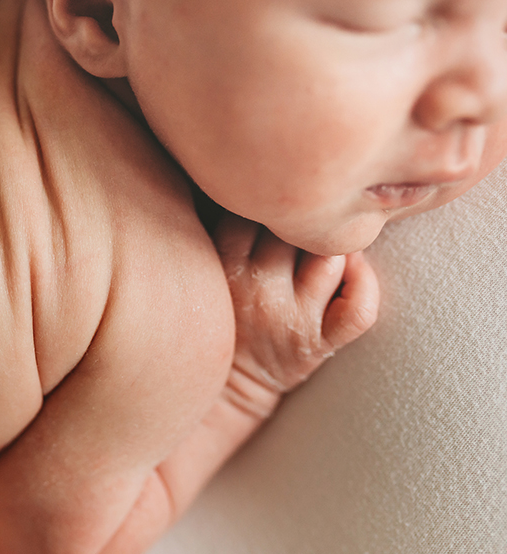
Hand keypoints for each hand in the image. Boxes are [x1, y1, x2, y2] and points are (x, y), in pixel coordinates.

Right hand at [213, 213, 379, 417]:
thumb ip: (222, 232)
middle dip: (307, 220)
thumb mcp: (204, 271)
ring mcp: (291, 320)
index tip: (276, 204)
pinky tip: (356, 272)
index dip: (270, 202)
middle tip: (310, 219)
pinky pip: (358, 310)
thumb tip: (253, 182)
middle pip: (296, 231)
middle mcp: (256, 292)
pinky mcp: (319, 345)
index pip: (252, 213)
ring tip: (330, 243)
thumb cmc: (220, 315)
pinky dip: (366, 285)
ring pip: (331, 259)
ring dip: (337, 246)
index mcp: (222, 268)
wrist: (225, 387)